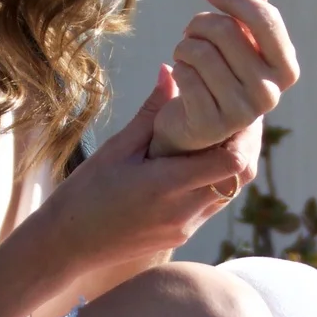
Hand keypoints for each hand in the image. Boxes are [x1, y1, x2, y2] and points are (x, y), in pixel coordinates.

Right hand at [34, 64, 259, 273]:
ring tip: (222, 132)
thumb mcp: (116, 149)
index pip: (232, 161)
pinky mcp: (182, 235)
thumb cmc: (85, 194)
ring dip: (233, 161)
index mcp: (168, 186)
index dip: (244, 132)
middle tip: (238, 114)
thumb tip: (170, 72)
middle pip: (241, 176)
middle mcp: (185, 212)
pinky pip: (212, 203)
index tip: (236, 106)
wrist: (68, 245)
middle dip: (247, 143)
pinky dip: (216, 179)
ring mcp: (186, 227)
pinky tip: (200, 159)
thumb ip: (151, 113)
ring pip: (231, 190)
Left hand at [149, 0, 300, 155]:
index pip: (266, 19)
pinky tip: (180, 74)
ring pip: (201, 52)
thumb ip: (251, 9)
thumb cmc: (222, 72)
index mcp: (286, 69)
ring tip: (184, 52)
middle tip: (191, 31)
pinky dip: (177, 67)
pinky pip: (185, 75)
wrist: (197, 123)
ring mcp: (242, 112)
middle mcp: (270, 93)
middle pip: (227, 31)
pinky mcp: (211, 124)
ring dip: (184, 45)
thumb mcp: (240, 39)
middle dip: (200, 23)